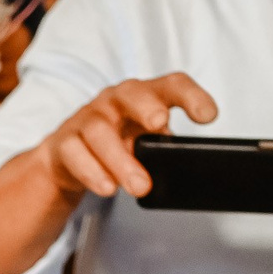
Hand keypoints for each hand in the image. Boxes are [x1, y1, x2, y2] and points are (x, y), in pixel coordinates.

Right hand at [38, 72, 218, 200]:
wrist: (66, 159)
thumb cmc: (115, 145)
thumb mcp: (144, 143)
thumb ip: (163, 148)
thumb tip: (185, 164)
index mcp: (143, 97)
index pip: (170, 86)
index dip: (191, 96)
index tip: (208, 116)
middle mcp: (114, 102)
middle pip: (131, 94)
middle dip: (146, 107)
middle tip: (161, 124)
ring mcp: (86, 120)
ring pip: (100, 131)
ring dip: (121, 159)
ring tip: (139, 186)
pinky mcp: (64, 143)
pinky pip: (75, 153)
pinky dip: (92, 172)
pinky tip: (108, 187)